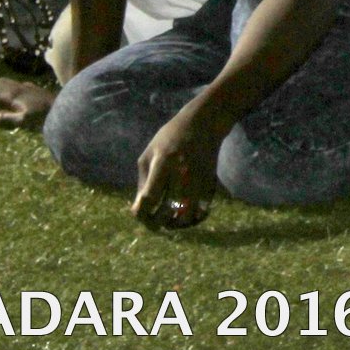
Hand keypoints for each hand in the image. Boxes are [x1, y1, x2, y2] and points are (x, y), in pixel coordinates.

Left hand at [132, 105, 222, 228]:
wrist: (203, 124)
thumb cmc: (169, 138)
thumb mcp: (149, 153)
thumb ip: (143, 182)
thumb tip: (139, 209)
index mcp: (163, 163)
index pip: (150, 197)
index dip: (142, 213)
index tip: (139, 215)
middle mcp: (182, 173)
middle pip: (167, 211)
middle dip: (156, 222)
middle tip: (152, 223)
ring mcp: (198, 180)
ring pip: (185, 216)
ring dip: (174, 225)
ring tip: (167, 223)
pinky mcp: (210, 184)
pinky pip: (201, 212)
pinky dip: (191, 221)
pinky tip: (183, 219)